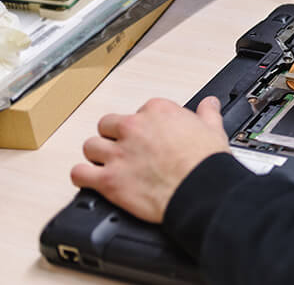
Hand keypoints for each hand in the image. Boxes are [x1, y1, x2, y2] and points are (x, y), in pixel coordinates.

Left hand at [71, 96, 229, 223]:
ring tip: (108, 164)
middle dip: (115, 136)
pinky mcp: (109, 180)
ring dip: (97, 155)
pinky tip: (91, 180)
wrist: (201, 189)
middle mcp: (133, 128)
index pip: (140, 112)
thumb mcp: (213, 129)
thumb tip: (209, 104)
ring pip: (90, 146)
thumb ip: (207, 113)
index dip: (145, 126)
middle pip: (108, 125)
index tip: (151, 137)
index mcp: (157, 112)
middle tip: (127, 149)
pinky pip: (80, 173)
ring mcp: (118, 154)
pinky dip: (83, 177)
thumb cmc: (206, 162)